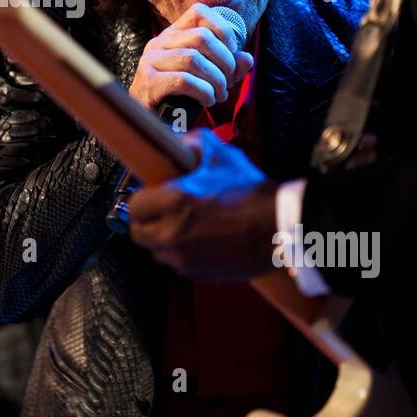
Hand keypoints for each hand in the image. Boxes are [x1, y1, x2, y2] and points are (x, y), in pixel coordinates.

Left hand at [128, 129, 277, 279]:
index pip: (133, 207)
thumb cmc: (254, 194)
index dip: (141, 200)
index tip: (150, 195)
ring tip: (183, 226)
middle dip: (147, 222)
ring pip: (158, 251)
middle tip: (161, 212)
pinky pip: (179, 265)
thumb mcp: (223, 159)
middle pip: (139, 234)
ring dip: (164, 240)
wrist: (282, 229)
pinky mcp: (200, 274)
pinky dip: (183, 255)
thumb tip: (184, 142)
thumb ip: (197, 146)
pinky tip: (201, 241)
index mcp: (174, 204)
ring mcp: (185, 259)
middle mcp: (173, 235)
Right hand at [129, 3, 253, 111]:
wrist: (149, 119)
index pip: (199, 12)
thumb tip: (246, 59)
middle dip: (224, 61)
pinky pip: (183, 80)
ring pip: (194, 59)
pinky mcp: (148, 81)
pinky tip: (207, 100)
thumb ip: (227, 66)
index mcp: (173, 35)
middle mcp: (159, 42)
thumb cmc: (179, 94)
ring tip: (219, 95)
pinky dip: (203, 91)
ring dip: (216, 80)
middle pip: (202, 37)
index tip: (232, 50)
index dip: (222, 28)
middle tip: (229, 82)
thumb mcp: (206, 75)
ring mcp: (150, 60)